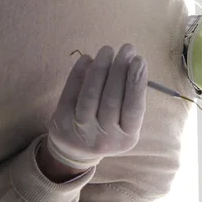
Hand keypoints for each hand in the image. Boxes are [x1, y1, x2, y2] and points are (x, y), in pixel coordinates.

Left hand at [47, 45, 147, 169]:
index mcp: (127, 138)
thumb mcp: (126, 124)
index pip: (134, 108)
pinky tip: (87, 58)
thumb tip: (130, 63)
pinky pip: (70, 93)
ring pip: (91, 95)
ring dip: (100, 69)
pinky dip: (78, 73)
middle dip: (120, 69)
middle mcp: (105, 138)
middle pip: (112, 99)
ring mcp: (81, 131)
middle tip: (127, 48)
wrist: (74, 152)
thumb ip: (130, 99)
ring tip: (108, 50)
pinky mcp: (62, 122)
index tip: (139, 59)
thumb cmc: (108, 130)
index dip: (136, 82)